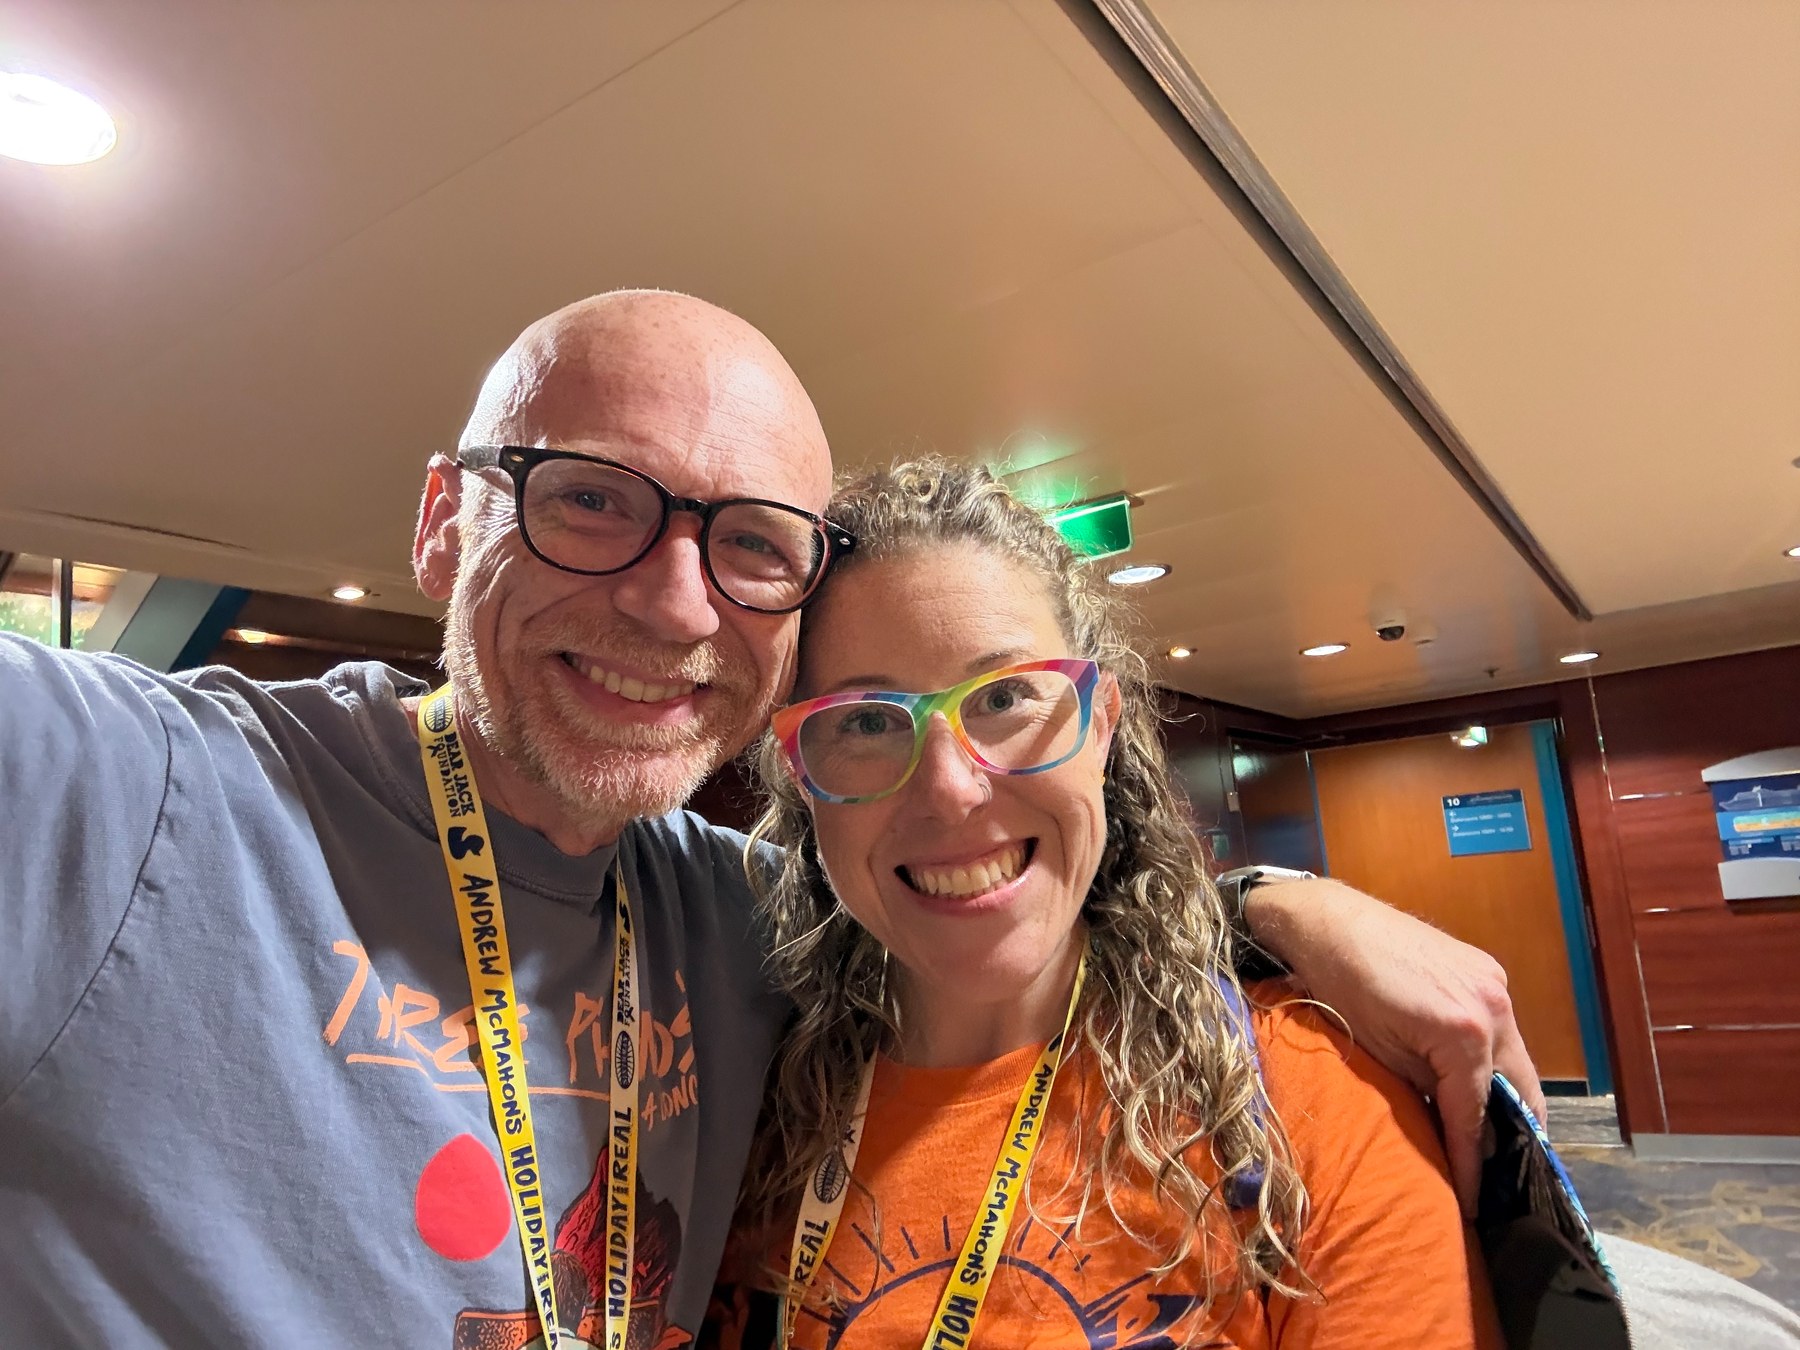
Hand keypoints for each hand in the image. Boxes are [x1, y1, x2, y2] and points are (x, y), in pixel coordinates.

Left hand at [1242, 877, 1546, 1217]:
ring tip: (1492, 1143)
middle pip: (1521, 1091)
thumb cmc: (1340, 987)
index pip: (1476, 1116)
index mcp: (1466, 1033)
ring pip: (1516, 1061)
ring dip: (1508, 1100)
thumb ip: (1427, 1094)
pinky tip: (1480, 1086)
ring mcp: (1496, 983)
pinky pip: (1501, 1030)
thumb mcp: (1380, 1055)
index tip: (1472, 1204)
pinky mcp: (1487, 970)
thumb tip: (1453, 1130)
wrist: (1328, 921)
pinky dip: (1495, 1062)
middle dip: (1512, 1139)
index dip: (1472, 1164)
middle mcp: (1494, 1007)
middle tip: (1496, 1180)